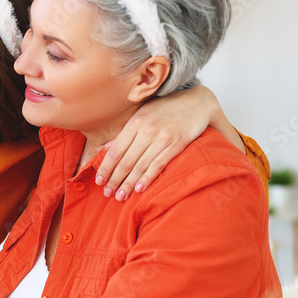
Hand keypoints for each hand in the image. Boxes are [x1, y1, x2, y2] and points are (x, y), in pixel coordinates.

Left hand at [97, 86, 216, 200]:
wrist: (198, 101)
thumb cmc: (167, 108)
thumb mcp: (142, 114)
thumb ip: (125, 132)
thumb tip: (106, 148)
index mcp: (135, 122)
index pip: (115, 150)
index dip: (105, 168)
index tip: (99, 181)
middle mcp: (147, 130)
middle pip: (126, 160)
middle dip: (114, 179)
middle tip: (107, 193)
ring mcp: (162, 137)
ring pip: (140, 165)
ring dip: (128, 184)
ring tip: (120, 196)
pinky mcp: (177, 143)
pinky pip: (159, 164)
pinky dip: (147, 178)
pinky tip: (139, 189)